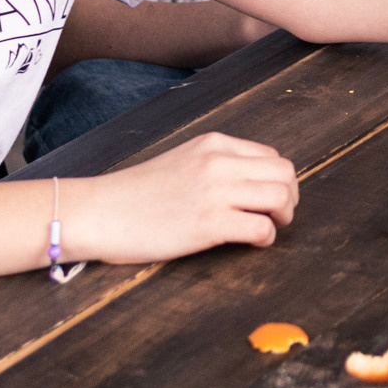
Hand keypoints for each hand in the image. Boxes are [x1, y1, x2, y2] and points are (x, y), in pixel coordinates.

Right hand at [68, 131, 298, 262]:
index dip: (278, 181)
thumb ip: (213, 165)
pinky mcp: (209, 224)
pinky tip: (251, 243)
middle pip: (285, 173)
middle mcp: (219, 162)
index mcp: (213, 144)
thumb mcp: (180, 162)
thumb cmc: (134, 194)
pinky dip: (266, 239)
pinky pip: (262, 228)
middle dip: (289, 198)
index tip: (269, 200)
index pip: (271, 156)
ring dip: (283, 217)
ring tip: (267, 229)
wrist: (97, 212)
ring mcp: (216, 192)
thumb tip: (247, 183)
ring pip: (281, 197)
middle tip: (277, 217)